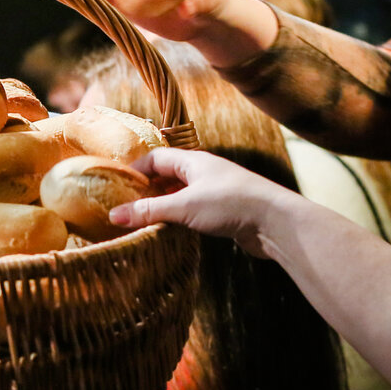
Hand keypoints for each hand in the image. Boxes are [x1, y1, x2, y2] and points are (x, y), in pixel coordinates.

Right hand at [108, 148, 299, 257]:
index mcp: (193, 161)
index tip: (116, 187)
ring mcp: (214, 192)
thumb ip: (148, 211)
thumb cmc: (232, 204)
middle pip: (166, 176)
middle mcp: (203, 172)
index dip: (135, 170)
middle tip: (125, 207)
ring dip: (162, 206)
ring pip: (179, 194)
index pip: (155, 158)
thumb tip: (113, 215)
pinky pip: (192, 210)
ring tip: (142, 221)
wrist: (277, 222)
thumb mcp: (184, 206)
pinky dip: (177, 218)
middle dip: (146, 189)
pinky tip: (170, 230)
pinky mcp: (223, 211)